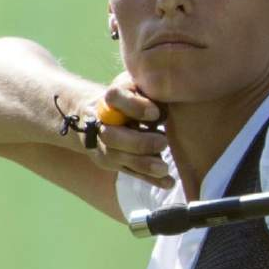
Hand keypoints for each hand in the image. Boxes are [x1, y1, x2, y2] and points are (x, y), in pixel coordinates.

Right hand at [90, 73, 172, 188]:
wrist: (99, 113)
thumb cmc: (132, 95)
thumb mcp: (139, 85)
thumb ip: (150, 91)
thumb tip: (170, 99)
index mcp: (110, 99)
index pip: (114, 97)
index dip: (134, 106)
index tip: (156, 113)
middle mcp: (102, 123)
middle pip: (112, 136)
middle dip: (139, 143)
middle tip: (163, 142)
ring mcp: (104, 146)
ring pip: (118, 158)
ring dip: (144, 164)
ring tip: (164, 168)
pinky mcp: (113, 162)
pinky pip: (130, 172)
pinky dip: (150, 179)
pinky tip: (168, 183)